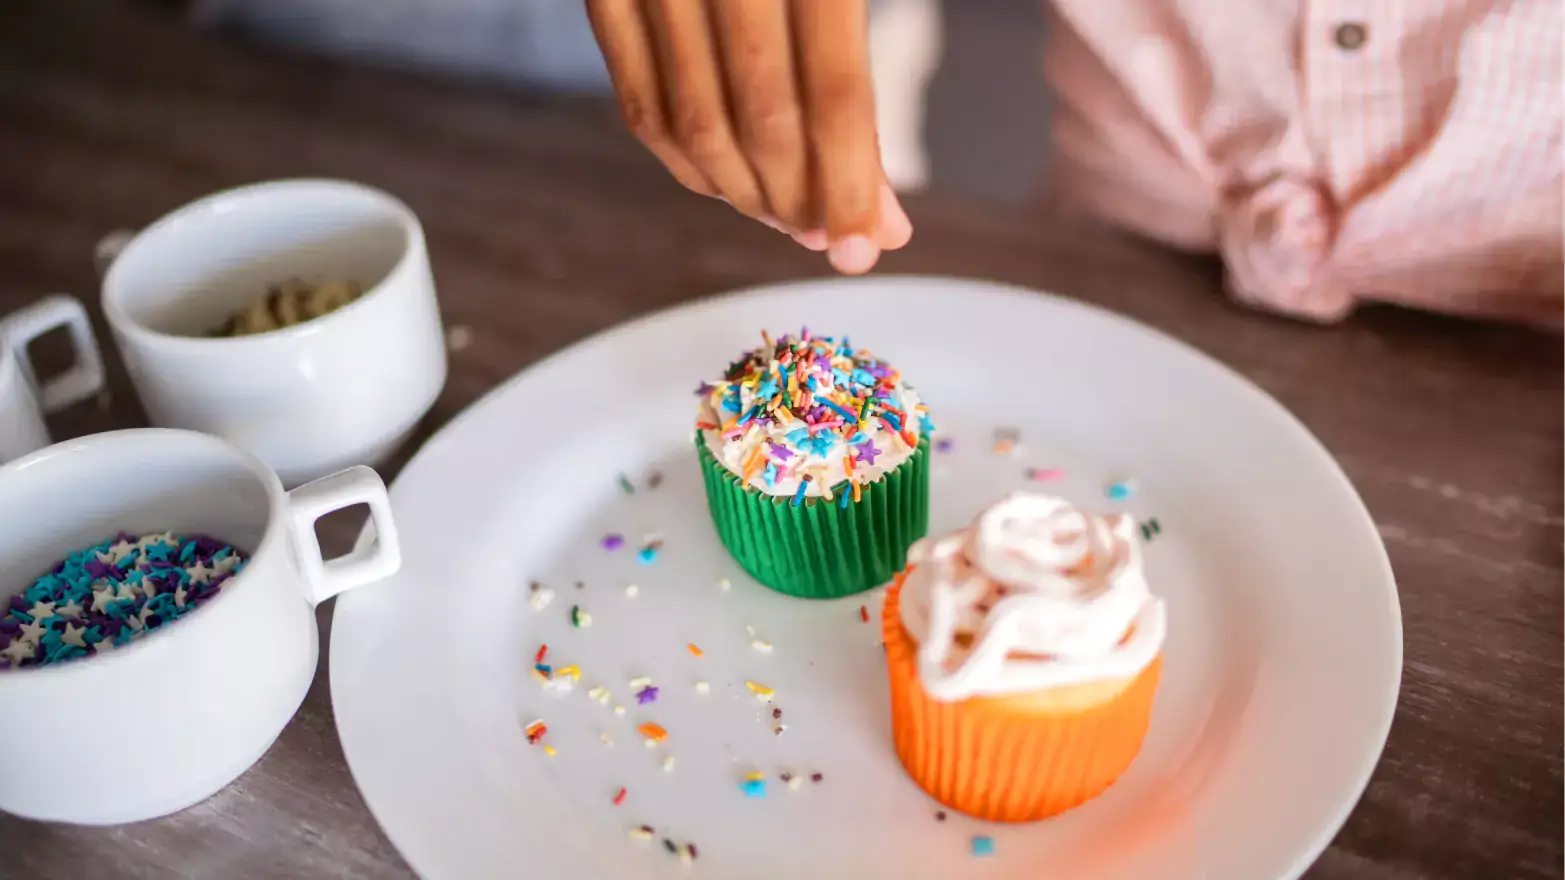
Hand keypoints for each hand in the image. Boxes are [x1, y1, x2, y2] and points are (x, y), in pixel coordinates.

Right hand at [586, 0, 912, 273]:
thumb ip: (863, 65)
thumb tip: (881, 216)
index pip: (833, 92)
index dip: (853, 184)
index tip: (871, 245)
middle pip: (761, 122)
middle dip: (804, 200)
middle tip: (835, 238)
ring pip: (693, 128)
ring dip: (746, 196)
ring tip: (792, 218)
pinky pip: (640, 103)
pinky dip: (685, 163)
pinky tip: (730, 184)